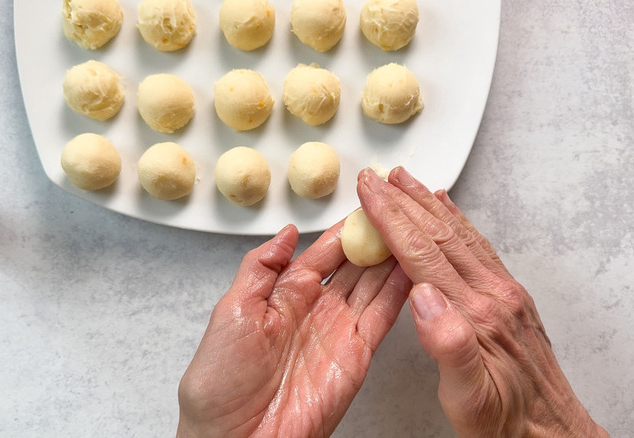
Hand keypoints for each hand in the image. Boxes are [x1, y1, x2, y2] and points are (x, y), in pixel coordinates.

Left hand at [177, 222, 410, 436]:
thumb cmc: (219, 386)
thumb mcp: (231, 311)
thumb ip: (260, 268)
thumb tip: (285, 233)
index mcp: (285, 296)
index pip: (324, 252)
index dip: (345, 230)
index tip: (365, 205)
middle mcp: (317, 310)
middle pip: (355, 265)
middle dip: (376, 239)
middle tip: (398, 212)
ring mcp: (339, 331)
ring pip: (375, 285)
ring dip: (393, 259)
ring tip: (412, 232)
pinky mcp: (358, 355)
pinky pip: (384, 316)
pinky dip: (401, 292)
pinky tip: (414, 269)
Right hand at [357, 167, 607, 436]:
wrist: (552, 433)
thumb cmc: (507, 423)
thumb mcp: (471, 400)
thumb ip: (449, 346)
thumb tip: (424, 299)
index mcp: (476, 315)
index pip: (424, 254)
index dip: (392, 218)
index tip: (369, 192)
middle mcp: (494, 295)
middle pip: (441, 234)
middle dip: (405, 200)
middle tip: (379, 177)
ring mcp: (504, 293)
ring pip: (461, 235)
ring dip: (429, 204)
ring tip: (408, 181)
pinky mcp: (510, 298)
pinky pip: (478, 248)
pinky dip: (458, 223)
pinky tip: (448, 213)